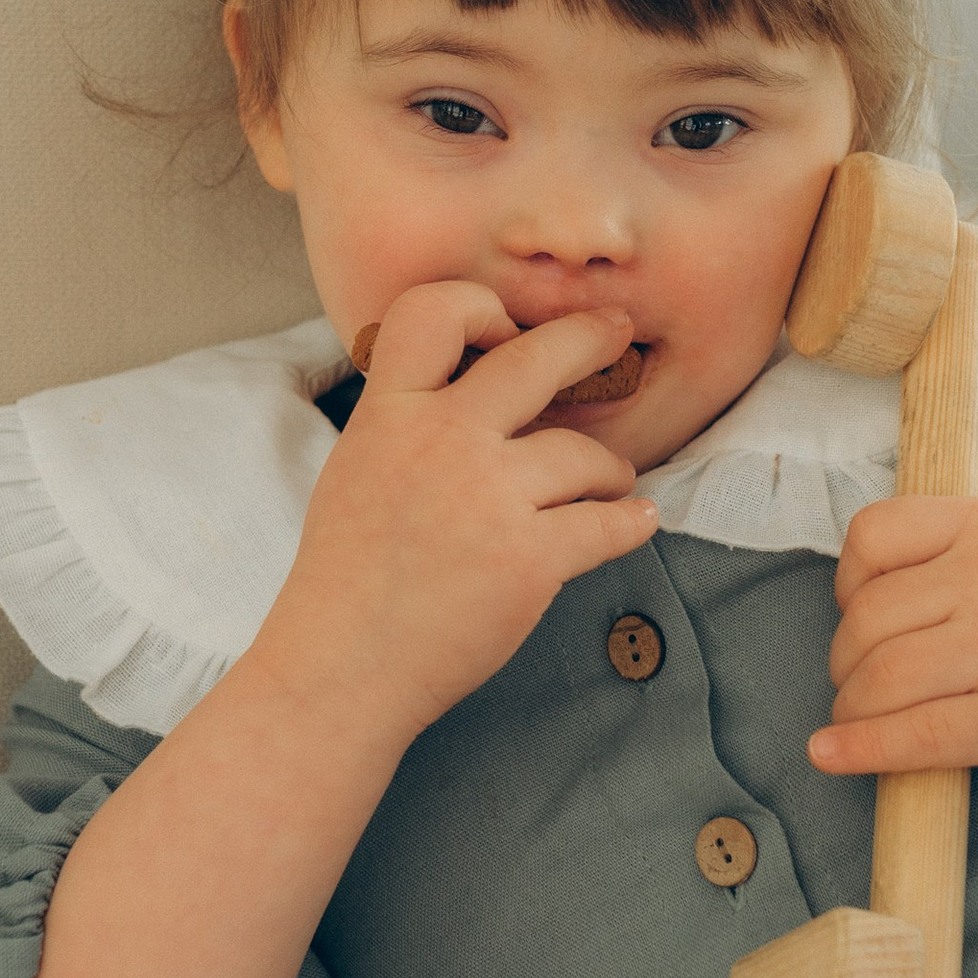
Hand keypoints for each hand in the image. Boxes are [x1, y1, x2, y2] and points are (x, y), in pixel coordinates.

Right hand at [256, 283, 660, 743]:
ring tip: (613, 483)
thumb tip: (476, 387)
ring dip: (610, 470)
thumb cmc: (347, 578)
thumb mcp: (356, 469)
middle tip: (612, 333)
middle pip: (537, 358)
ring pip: (586, 454)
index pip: (433, 311)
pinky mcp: (529, 560)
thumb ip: (408, 421)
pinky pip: (609, 524)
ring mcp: (488, 499)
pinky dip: (631, 522)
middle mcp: (441, 442)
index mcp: (388, 414)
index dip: (477, 308)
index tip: (503, 333)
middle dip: (588, 338)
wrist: (340, 669)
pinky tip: (637, 520)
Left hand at [809, 495, 977, 793]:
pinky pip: (915, 736)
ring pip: (881, 680)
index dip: (846, 583)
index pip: (871, 536)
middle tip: (864, 684)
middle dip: (846, 663)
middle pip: (866, 620)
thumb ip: (930, 561)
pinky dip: (862, 750)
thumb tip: (840, 610)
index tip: (862, 615)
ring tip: (861, 720)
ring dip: (852, 710)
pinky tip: (831, 756)